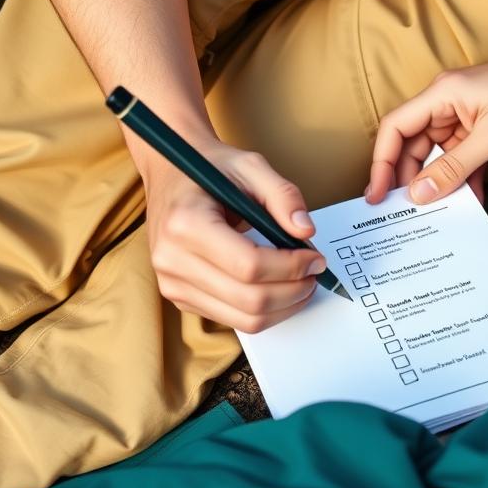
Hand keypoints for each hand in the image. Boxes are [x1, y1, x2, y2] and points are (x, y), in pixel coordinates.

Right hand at [140, 140, 324, 332]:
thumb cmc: (211, 169)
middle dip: (294, 291)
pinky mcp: (180, 298)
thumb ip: (283, 196)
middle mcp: (172, 260)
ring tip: (301, 282)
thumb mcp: (251, 166)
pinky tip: (277, 287)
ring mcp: (173, 284)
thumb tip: (306, 231)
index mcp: (185, 224)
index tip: (316, 258)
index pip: (249, 266)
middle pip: (249, 300)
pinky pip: (233, 320)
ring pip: (244, 320)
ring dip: (284, 307)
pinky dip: (264, 310)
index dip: (292, 267)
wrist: (172, 175)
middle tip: (315, 273)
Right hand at [365, 45, 487, 205]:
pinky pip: (460, 157)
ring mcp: (462, 116)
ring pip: (436, 155)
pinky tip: (468, 202)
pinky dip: (462, 178)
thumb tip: (419, 194)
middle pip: (411, 145)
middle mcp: (444, 104)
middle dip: (408, 179)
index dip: (381, 163)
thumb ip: (454, 167)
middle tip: (407, 213)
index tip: (377, 194)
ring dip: (437, 183)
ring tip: (435, 214)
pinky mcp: (479, 127)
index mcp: (440, 96)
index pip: (395, 129)